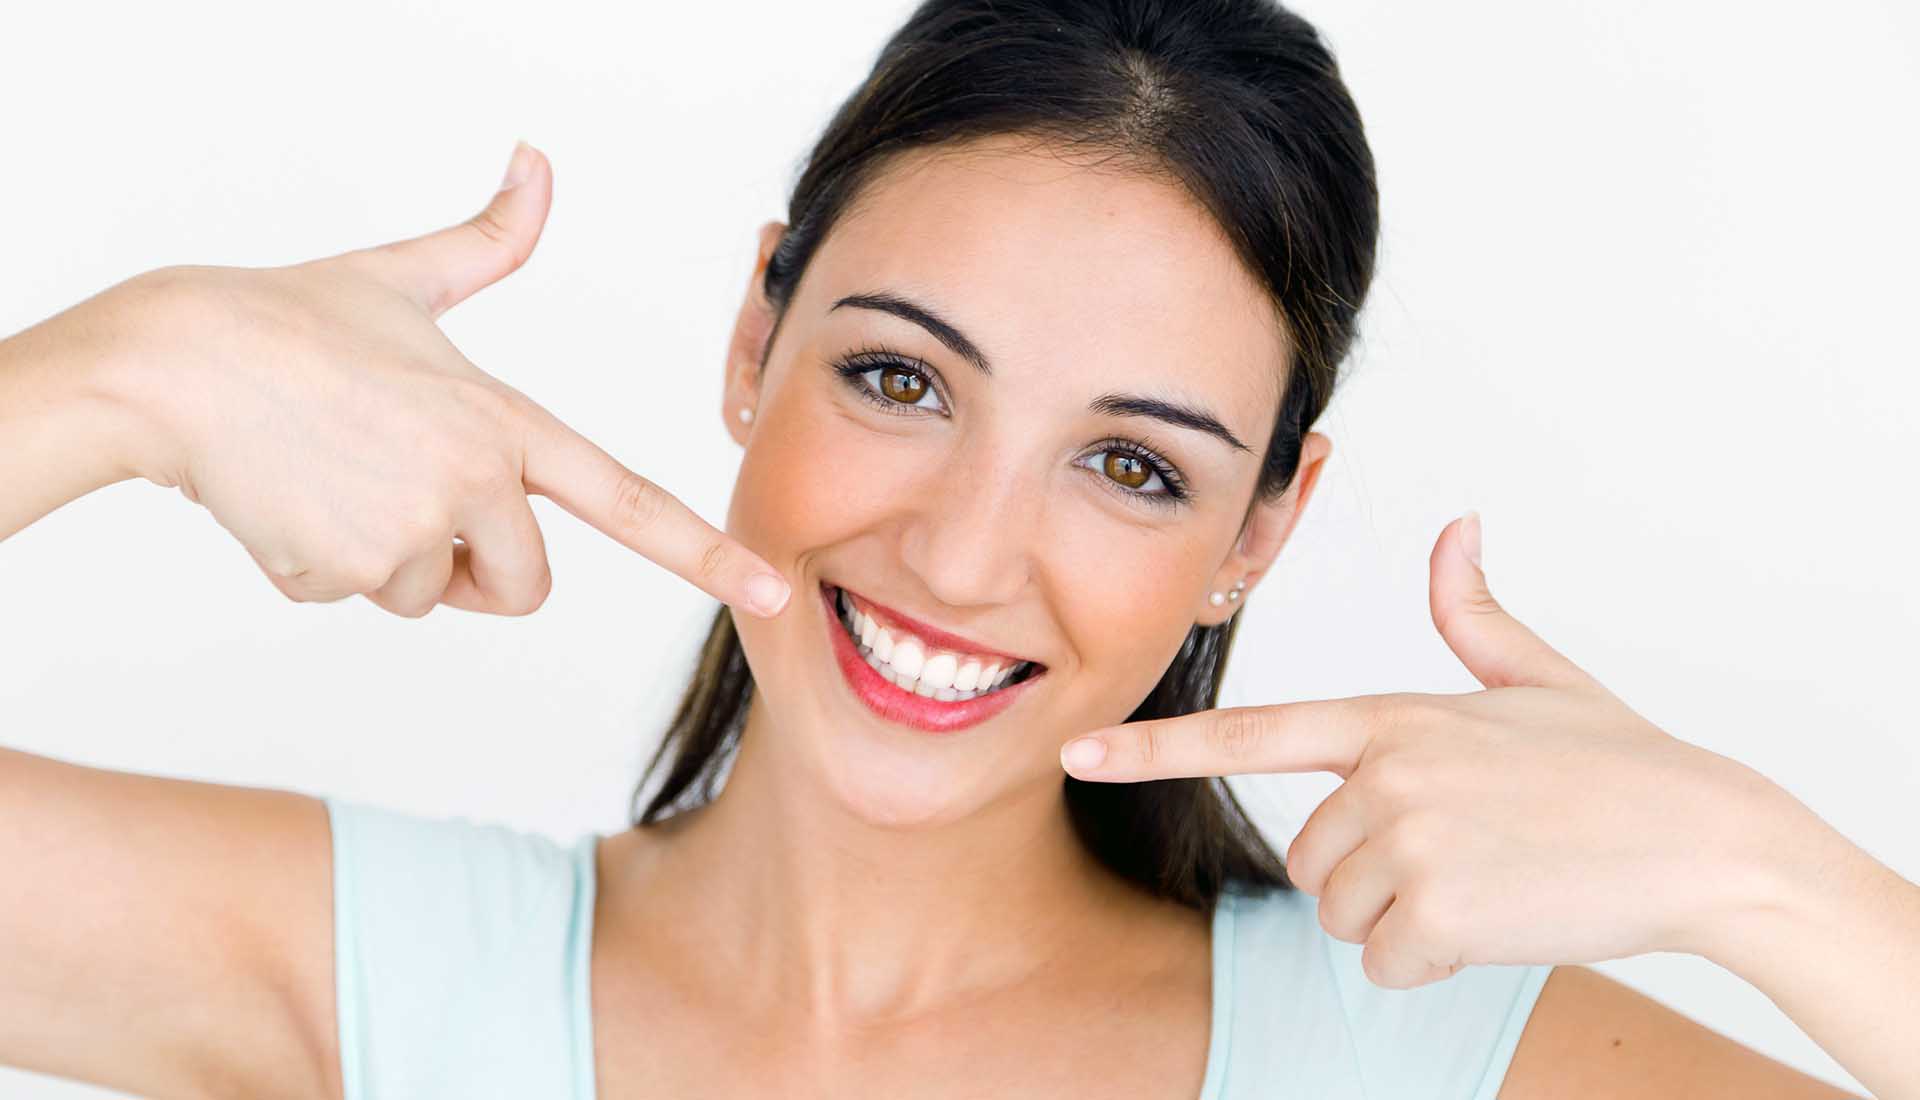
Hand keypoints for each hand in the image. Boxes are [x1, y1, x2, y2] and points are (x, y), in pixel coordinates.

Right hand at [94, 142, 789, 618]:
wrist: (168, 365)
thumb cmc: (285, 320)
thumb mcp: (402, 280)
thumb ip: (488, 242)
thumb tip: (537, 163)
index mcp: (504, 420)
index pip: (626, 499)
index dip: (704, 551)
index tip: (772, 589)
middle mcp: (474, 481)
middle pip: (525, 588)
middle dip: (478, 571)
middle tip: (410, 504)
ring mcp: (411, 531)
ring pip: (429, 594)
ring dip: (387, 561)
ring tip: (334, 478)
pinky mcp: (345, 575)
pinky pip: (356, 598)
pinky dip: (323, 566)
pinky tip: (291, 500)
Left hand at [1060, 513, 1810, 987]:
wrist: (1709, 841)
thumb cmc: (1621, 761)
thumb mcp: (1537, 677)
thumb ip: (1471, 613)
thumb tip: (1456, 526)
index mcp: (1392, 715)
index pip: (1248, 731)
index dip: (1156, 747)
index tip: (1076, 754)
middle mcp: (1385, 771)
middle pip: (1308, 858)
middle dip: (1368, 871)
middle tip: (1461, 850)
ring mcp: (1407, 839)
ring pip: (1342, 913)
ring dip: (1403, 916)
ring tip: (1488, 876)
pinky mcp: (1437, 909)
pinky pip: (1386, 961)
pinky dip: (1436, 958)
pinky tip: (1500, 918)